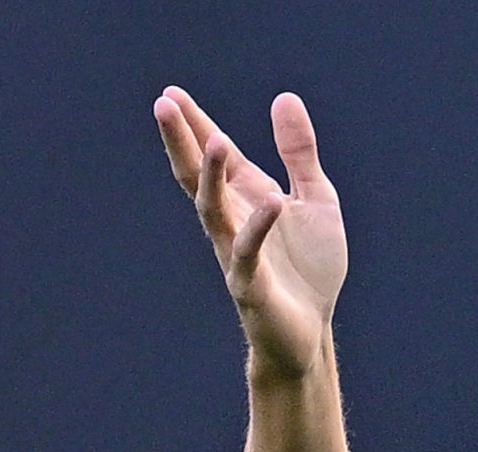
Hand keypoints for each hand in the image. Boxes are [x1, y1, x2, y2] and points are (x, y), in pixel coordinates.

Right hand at [153, 87, 346, 376]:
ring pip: (214, 210)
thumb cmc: (309, 267)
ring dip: (213, 177)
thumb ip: (299, 152)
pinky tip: (273, 199)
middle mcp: (233, 221)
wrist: (310, 331)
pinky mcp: (250, 285)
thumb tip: (284, 97)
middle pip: (198, 176)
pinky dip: (260, 226)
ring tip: (218, 142)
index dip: (195, 125)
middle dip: (182, 142)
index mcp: (247, 197)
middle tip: (162, 106)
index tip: (170, 93)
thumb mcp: (315, 198)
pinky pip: (249, 252)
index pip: (214, 155)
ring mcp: (236, 252)